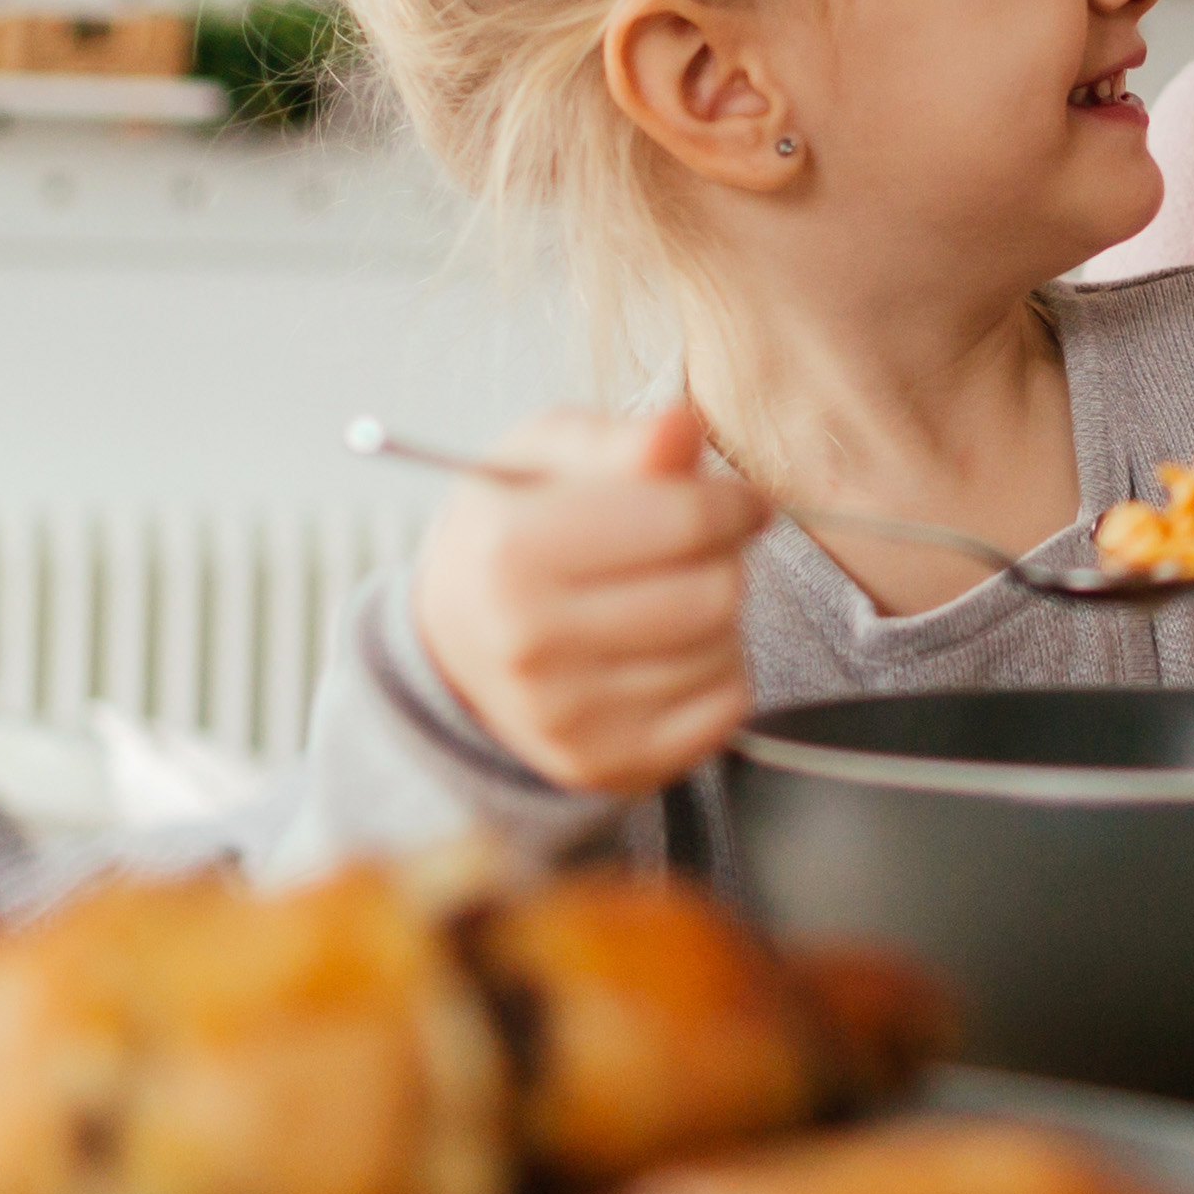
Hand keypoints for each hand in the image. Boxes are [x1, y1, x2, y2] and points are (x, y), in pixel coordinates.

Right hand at [411, 400, 772, 795]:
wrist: (455, 639)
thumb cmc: (515, 525)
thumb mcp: (546, 455)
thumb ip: (618, 440)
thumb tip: (683, 428)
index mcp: (512, 550)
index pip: (683, 520)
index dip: (732, 501)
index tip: (738, 499)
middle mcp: (530, 644)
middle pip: (712, 592)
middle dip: (727, 558)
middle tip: (706, 547)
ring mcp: (565, 717)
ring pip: (724, 651)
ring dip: (722, 615)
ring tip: (677, 595)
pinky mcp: (602, 765)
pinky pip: (725, 710)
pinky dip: (721, 671)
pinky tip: (675, 648)